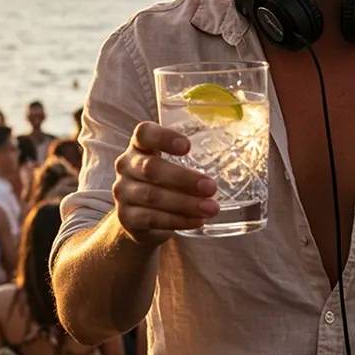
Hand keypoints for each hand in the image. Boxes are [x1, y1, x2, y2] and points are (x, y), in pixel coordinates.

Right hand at [113, 122, 218, 246]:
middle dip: (183, 178)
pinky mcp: (127, 218)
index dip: (163, 137)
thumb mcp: (169, 165)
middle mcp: (126, 166)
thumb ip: (190, 159)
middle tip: (211, 186)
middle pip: (151, 168)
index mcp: (138, 146)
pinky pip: (153, 219)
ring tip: (211, 208)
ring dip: (185, 203)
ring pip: (153, 196)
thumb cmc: (162, 182)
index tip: (188, 146)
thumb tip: (231, 157)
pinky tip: (198, 221)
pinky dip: (178, 220)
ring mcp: (123, 193)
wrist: (138, 218)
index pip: (144, 134)